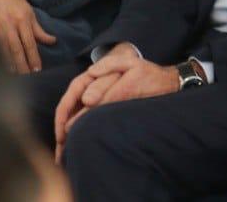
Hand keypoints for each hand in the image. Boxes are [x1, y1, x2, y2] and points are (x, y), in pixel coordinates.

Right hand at [0, 0, 55, 72]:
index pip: (30, 43)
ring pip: (3, 49)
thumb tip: (52, 41)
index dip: (33, 57)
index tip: (37, 69)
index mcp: (23, 20)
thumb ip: (39, 29)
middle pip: (16, 49)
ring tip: (14, 74)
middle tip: (26, 76)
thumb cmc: (15, 3)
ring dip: (9, 63)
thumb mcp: (30, 12)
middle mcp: (10, 25)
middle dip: (21, 64)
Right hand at [53, 46, 176, 159]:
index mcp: (94, 76)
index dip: (64, 115)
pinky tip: (78, 150)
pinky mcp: (106, 111)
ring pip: (76, 119)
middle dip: (62, 131)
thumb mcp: (130, 69)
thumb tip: (86, 98)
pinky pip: (90, 124)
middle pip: (70, 110)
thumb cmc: (148, 73)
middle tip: (61, 152)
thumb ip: (108, 81)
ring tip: (64, 158)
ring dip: (69, 137)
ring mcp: (98, 101)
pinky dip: (83, 136)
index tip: (63, 132)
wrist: (166, 82)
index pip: (72, 96)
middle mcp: (92, 88)